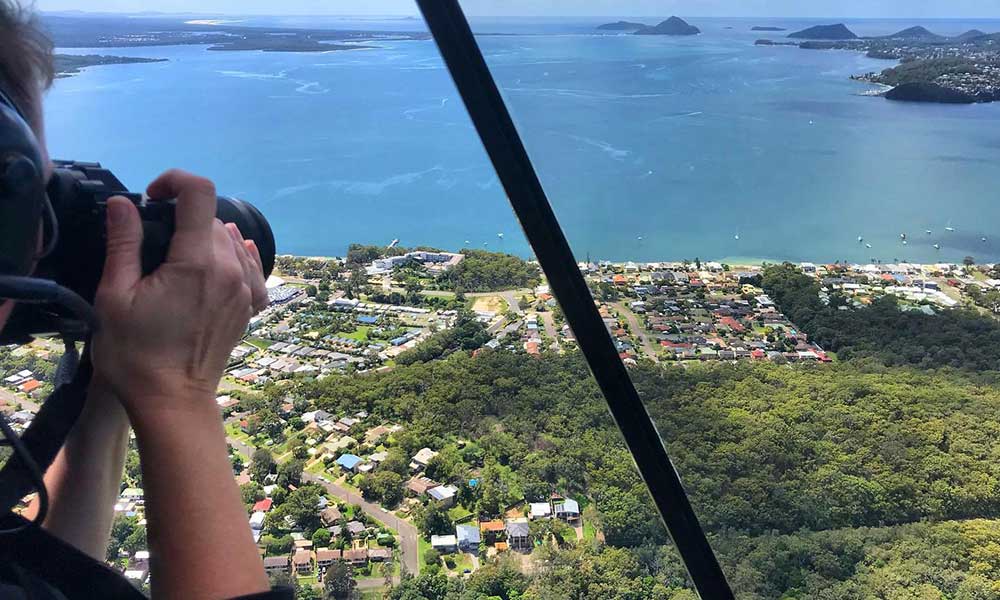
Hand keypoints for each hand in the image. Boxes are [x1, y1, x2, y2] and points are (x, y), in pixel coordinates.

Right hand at [91, 169, 267, 425]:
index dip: (173, 182)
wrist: (171, 401)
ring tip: (176, 256)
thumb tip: (122, 204)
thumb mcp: (115, 296)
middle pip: (212, 219)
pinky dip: (235, 257)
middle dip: (182, 217)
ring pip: (231, 240)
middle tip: (153, 239)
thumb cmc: (136, 356)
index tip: (151, 197)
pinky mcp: (249, 306)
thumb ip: (123, 243)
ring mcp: (245, 289)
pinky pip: (251, 267)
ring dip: (205, 237)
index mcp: (196, 263)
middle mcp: (230, 271)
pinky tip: (221, 260)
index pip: (200, 193)